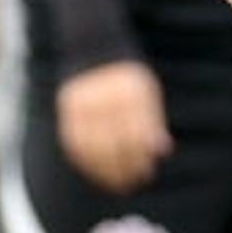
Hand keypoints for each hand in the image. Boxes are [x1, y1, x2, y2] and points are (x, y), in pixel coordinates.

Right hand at [55, 60, 173, 194]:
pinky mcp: (68, 107)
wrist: (95, 50)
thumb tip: (162, 150)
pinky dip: (86, 161)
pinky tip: (97, 171)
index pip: (136, 134)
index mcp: (130, 91)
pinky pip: (75, 142)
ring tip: (116, 182)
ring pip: (92, 146)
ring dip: (104, 170)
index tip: (145, 173)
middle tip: (131, 182)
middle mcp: (105, 96)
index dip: (140, 158)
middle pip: (114, 142)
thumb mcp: (146, 92)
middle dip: (124, 167)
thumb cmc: (127, 79)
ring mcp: (84, 101)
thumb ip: (153, 120)